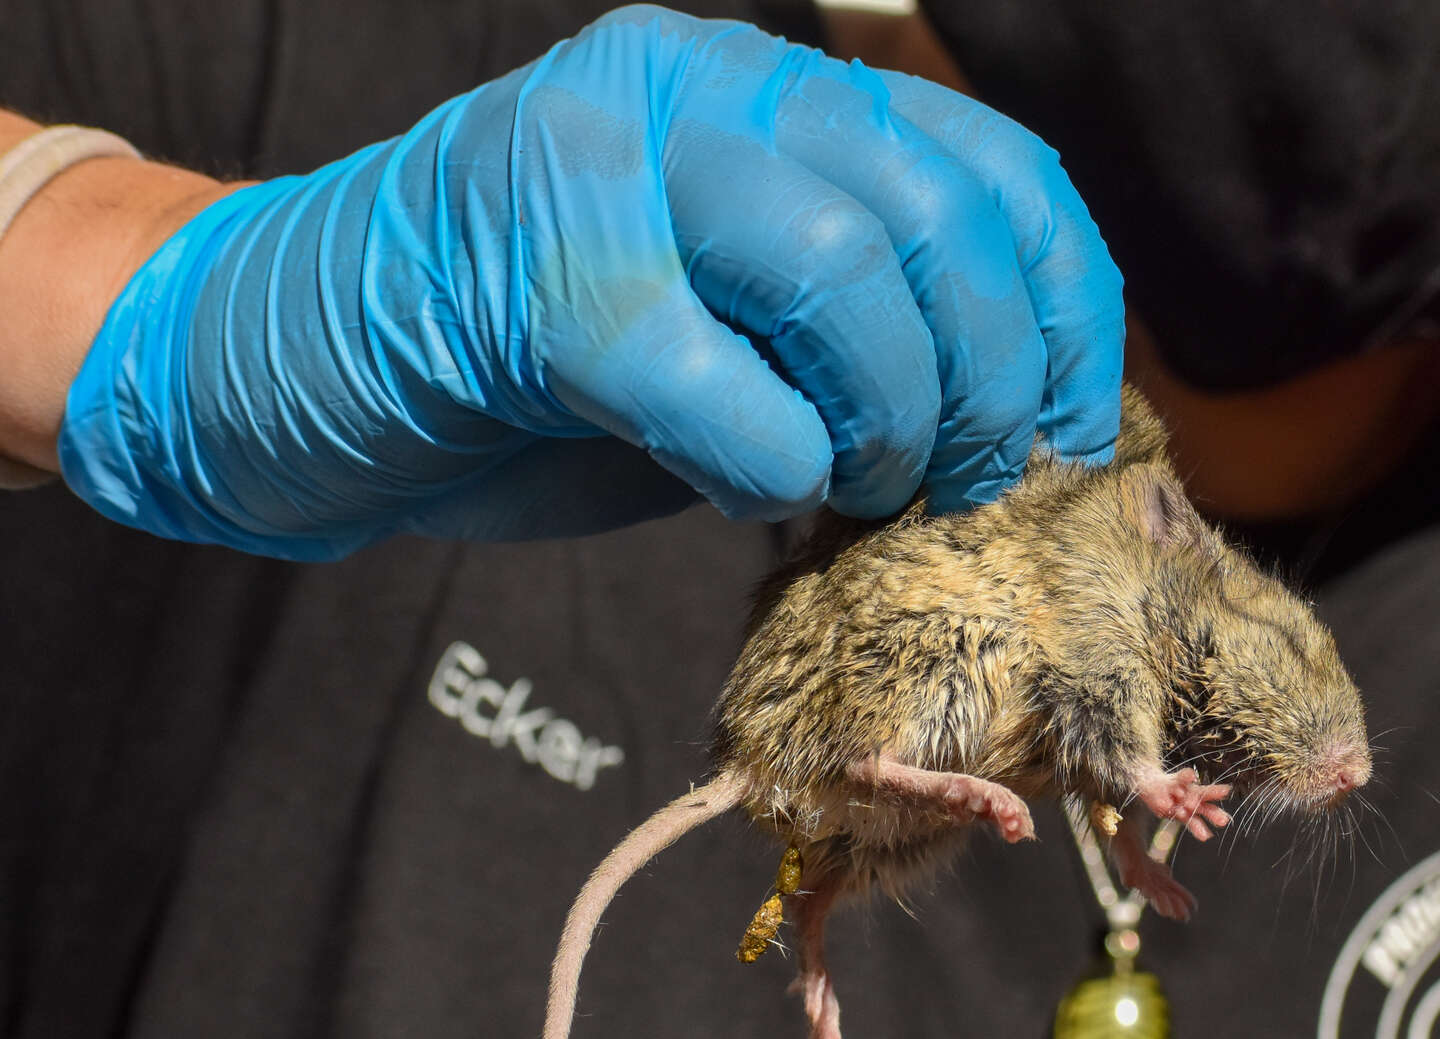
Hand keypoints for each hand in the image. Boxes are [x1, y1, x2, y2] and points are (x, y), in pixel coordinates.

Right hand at [56, 6, 1123, 559]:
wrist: (301, 374)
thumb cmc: (545, 371)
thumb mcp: (743, 327)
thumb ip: (868, 329)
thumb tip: (1027, 423)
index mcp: (775, 88)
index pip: (996, 169)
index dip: (1069, 314)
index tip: (1073, 433)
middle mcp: (701, 81)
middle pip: (940, 217)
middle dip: (990, 386)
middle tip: (963, 485)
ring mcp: (605, 153)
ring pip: (843, 269)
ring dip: (884, 423)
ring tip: (849, 488)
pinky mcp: (530, 264)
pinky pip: (718, 379)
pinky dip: (767, 464)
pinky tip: (747, 490)